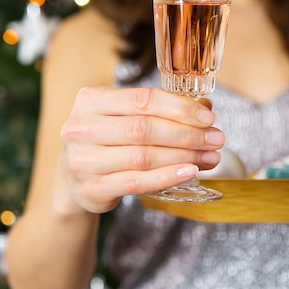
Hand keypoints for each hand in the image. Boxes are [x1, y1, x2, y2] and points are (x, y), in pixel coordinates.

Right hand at [60, 86, 224, 212]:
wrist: (72, 179)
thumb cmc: (105, 141)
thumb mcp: (122, 116)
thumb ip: (158, 110)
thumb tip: (206, 108)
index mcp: (89, 100)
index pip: (142, 100)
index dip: (179, 108)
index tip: (208, 117)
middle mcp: (81, 128)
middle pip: (144, 129)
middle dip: (187, 134)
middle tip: (216, 139)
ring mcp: (83, 160)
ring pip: (143, 157)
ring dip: (183, 157)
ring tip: (209, 158)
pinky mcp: (92, 188)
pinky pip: (137, 182)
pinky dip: (167, 177)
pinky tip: (189, 172)